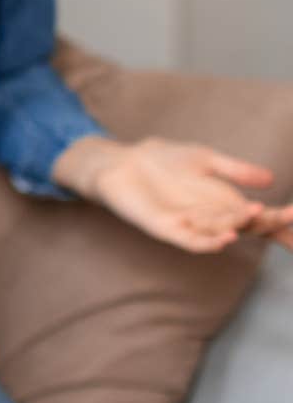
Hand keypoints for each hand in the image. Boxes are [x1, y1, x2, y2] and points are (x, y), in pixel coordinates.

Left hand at [60, 135, 292, 253]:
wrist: (125, 162)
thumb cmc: (166, 161)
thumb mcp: (206, 160)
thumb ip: (235, 170)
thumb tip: (270, 180)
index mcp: (226, 204)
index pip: (260, 217)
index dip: (281, 218)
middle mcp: (213, 219)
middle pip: (247, 227)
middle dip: (270, 222)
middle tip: (290, 214)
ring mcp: (191, 226)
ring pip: (222, 233)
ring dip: (240, 227)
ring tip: (257, 215)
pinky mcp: (167, 229)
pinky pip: (191, 242)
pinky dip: (209, 242)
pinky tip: (225, 238)